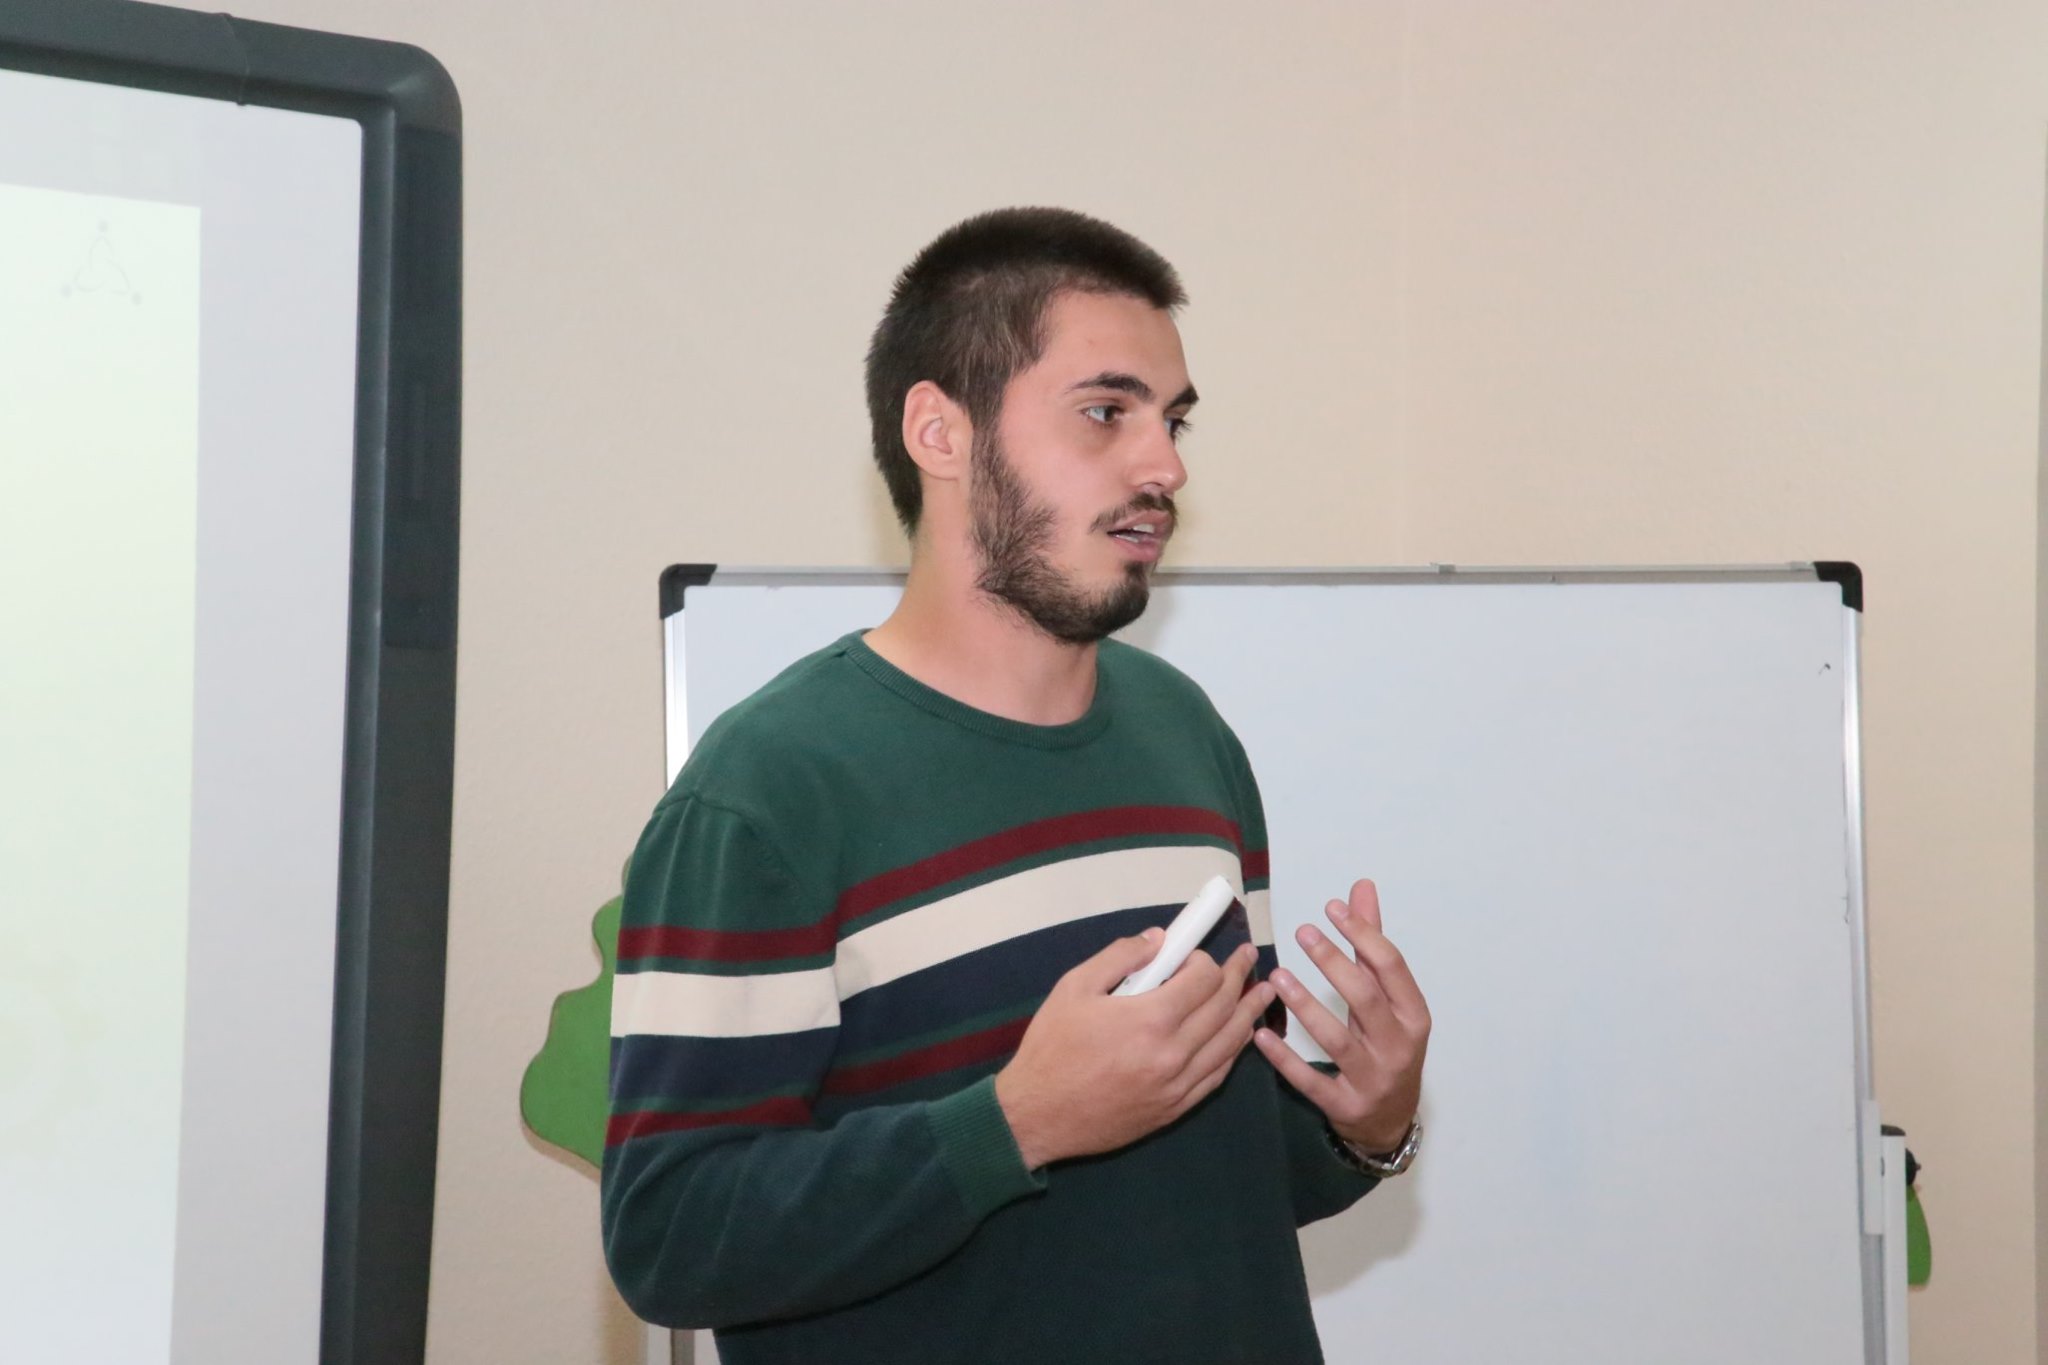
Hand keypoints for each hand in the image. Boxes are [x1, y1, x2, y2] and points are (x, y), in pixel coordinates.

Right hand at [995, 932, 1276, 1168]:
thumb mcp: (1074, 988)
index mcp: (1150, 1019)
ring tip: (1264, 992)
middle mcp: (1174, 1053)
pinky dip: (1233, 1051)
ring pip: (1230, 1044)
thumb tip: (1159, 939)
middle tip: (1248, 958)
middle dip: (1239, 977)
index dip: (1204, 960)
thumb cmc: (1052, 1048)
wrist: (1037, 1116)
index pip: (1203, 980)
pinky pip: (1217, 1075)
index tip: (1192, 955)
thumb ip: (1119, 957)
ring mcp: (1178, 1085)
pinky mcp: (1176, 1108)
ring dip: (1250, 1013)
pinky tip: (1241, 1036)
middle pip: (1223, 1008)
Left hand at [1252, 879, 1429, 1153]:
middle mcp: (1397, 1047)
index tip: (1331, 908)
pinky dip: (1285, 1060)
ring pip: (1337, 1040)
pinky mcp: (1345, 1106)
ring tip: (1278, 977)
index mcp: (1413, 1015)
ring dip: (1306, 1007)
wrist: (1391, 1121)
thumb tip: (1361, 888)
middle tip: (1302, 932)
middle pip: (1366, 999)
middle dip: (1334, 963)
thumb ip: (1371, 945)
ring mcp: (1372, 1079)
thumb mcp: (1389, 999)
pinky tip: (1261, 1034)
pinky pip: (1311, 1081)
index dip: (1363, 934)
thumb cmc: (1387, 1045)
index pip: (1390, 968)